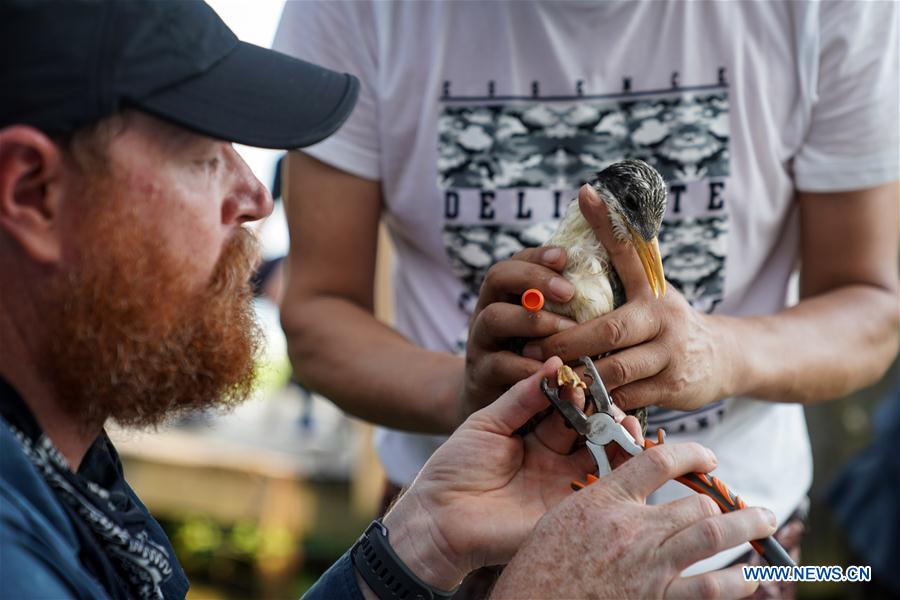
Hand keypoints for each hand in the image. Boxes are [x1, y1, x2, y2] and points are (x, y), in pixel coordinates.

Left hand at [382, 357, 640, 590]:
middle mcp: (554, 462)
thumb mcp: (488, 422)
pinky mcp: (567, 513)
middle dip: (608, 415)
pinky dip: (620, 471)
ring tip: (626, 423)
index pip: (569, 411)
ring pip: (606, 460)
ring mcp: (563, 488)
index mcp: (535, 439)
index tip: (585, 378)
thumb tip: (554, 363)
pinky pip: (602, 492)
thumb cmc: (454, 469)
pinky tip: (625, 450)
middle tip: (613, 402)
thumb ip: (522, 397)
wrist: (438, 518)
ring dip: (620, 440)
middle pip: (594, 434)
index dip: (580, 395)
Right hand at [459, 247, 577, 417]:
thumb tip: (610, 284)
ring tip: (567, 331)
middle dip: (534, 279)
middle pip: (497, 278)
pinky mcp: (481, 375)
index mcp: (504, 296)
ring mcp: (480, 342)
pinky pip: (500, 364)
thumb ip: (566, 310)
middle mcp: (487, 311)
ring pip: (494, 317)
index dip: (537, 256)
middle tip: (568, 292)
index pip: (515, 260)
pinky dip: (529, 366)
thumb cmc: (535, 362)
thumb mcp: (547, 331)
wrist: (498, 409)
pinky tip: (556, 369)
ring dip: (533, 320)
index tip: (564, 257)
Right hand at [493, 442, 776, 598]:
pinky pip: (708, 588)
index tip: (708, 459)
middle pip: (693, 503)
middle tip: (745, 505)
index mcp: (602, 501)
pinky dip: (736, 580)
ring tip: (765, 522)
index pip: (656, 461)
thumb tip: (632, 496)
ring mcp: (647, 567)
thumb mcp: (562, 520)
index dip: (692, 454)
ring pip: (711, 534)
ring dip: (745, 527)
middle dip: (724, 503)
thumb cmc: (538, 569)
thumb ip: (601, 503)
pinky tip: (750, 576)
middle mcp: (630, 529)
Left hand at [523, 185, 739, 411]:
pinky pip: (625, 397)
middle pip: (608, 330)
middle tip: (530, 344)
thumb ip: (625, 268)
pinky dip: (598, 398)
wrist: (724, 358)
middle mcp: (663, 317)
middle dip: (566, 340)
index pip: (629, 249)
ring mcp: (670, 354)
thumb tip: (593, 211)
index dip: (606, 222)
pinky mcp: (673, 388)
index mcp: (653, 288)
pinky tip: (576, 397)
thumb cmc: (667, 322)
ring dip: (578, 374)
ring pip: (615, 369)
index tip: (586, 192)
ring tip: (546, 372)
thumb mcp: (652, 289)